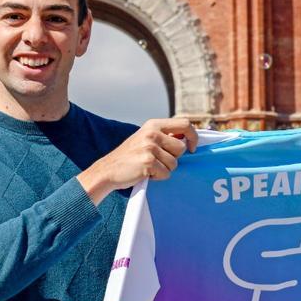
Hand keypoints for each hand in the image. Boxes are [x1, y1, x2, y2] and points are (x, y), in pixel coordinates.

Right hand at [77, 118, 197, 203]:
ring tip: (149, 166)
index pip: (185, 124)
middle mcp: (152, 133)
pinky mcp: (148, 162)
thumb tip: (188, 140)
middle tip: (158, 160)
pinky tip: (145, 173)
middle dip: (174, 158)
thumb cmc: (130, 156)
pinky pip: (166, 174)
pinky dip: (158, 177)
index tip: (191, 148)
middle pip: (181, 148)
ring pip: (175, 163)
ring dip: (164, 169)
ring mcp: (150, 147)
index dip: (193, 136)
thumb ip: (164, 136)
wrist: (108, 170)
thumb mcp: (145, 138)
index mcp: (153, 124)